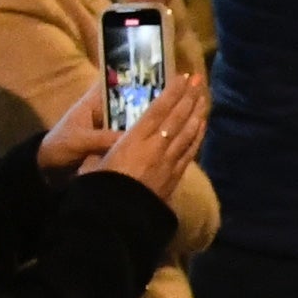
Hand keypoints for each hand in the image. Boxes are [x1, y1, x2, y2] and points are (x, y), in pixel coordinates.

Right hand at [88, 69, 210, 200]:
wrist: (118, 219)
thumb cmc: (99, 189)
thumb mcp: (94, 164)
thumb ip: (101, 150)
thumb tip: (102, 145)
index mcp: (134, 140)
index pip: (158, 110)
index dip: (172, 92)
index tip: (183, 77)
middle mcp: (156, 147)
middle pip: (177, 117)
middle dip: (189, 97)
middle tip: (200, 80)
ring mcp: (169, 162)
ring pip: (188, 132)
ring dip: (197, 113)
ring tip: (204, 97)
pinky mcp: (175, 176)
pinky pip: (189, 151)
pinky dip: (197, 135)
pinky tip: (202, 125)